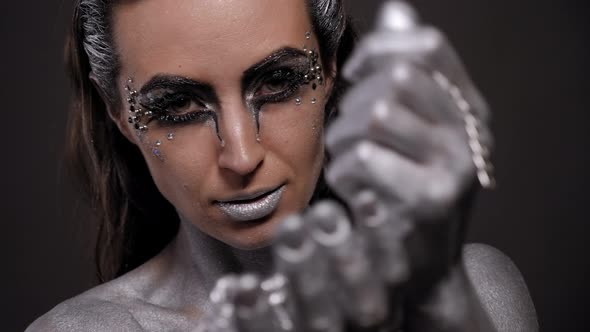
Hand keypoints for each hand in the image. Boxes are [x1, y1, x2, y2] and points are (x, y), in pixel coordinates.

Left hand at [325, 1, 491, 287]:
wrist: (421, 263)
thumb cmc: (406, 187)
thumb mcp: (416, 129)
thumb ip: (408, 71)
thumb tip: (398, 9)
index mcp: (468, 108)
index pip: (428, 47)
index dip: (379, 51)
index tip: (354, 76)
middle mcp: (471, 132)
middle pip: (394, 81)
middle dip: (353, 105)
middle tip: (347, 133)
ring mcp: (454, 166)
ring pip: (374, 116)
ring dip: (343, 139)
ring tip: (349, 161)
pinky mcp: (429, 200)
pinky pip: (363, 159)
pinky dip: (343, 171)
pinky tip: (354, 188)